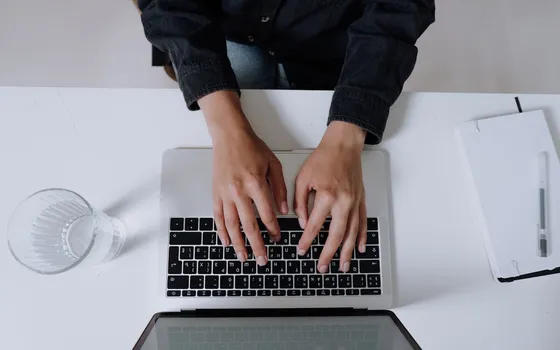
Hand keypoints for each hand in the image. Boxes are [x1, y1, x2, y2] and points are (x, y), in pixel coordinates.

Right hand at [199, 91, 287, 265]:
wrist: (229, 136)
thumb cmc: (252, 148)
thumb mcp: (273, 164)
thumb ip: (279, 188)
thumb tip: (283, 210)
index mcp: (255, 183)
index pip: (266, 213)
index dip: (273, 229)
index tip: (277, 238)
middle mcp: (238, 191)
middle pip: (249, 225)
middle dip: (257, 245)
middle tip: (262, 259)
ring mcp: (225, 194)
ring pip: (231, 225)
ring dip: (238, 244)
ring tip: (244, 257)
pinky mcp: (216, 194)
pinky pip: (218, 217)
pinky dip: (222, 231)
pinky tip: (227, 242)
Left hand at [294, 121, 367, 272]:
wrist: (344, 146)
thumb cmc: (324, 158)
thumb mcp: (303, 178)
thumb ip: (300, 202)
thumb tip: (302, 222)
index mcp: (326, 196)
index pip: (314, 226)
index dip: (306, 241)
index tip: (301, 250)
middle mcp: (343, 202)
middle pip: (336, 236)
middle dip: (328, 254)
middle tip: (322, 267)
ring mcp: (354, 202)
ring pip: (352, 233)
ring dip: (347, 252)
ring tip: (342, 266)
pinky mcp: (360, 200)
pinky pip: (362, 223)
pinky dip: (361, 237)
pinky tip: (359, 248)